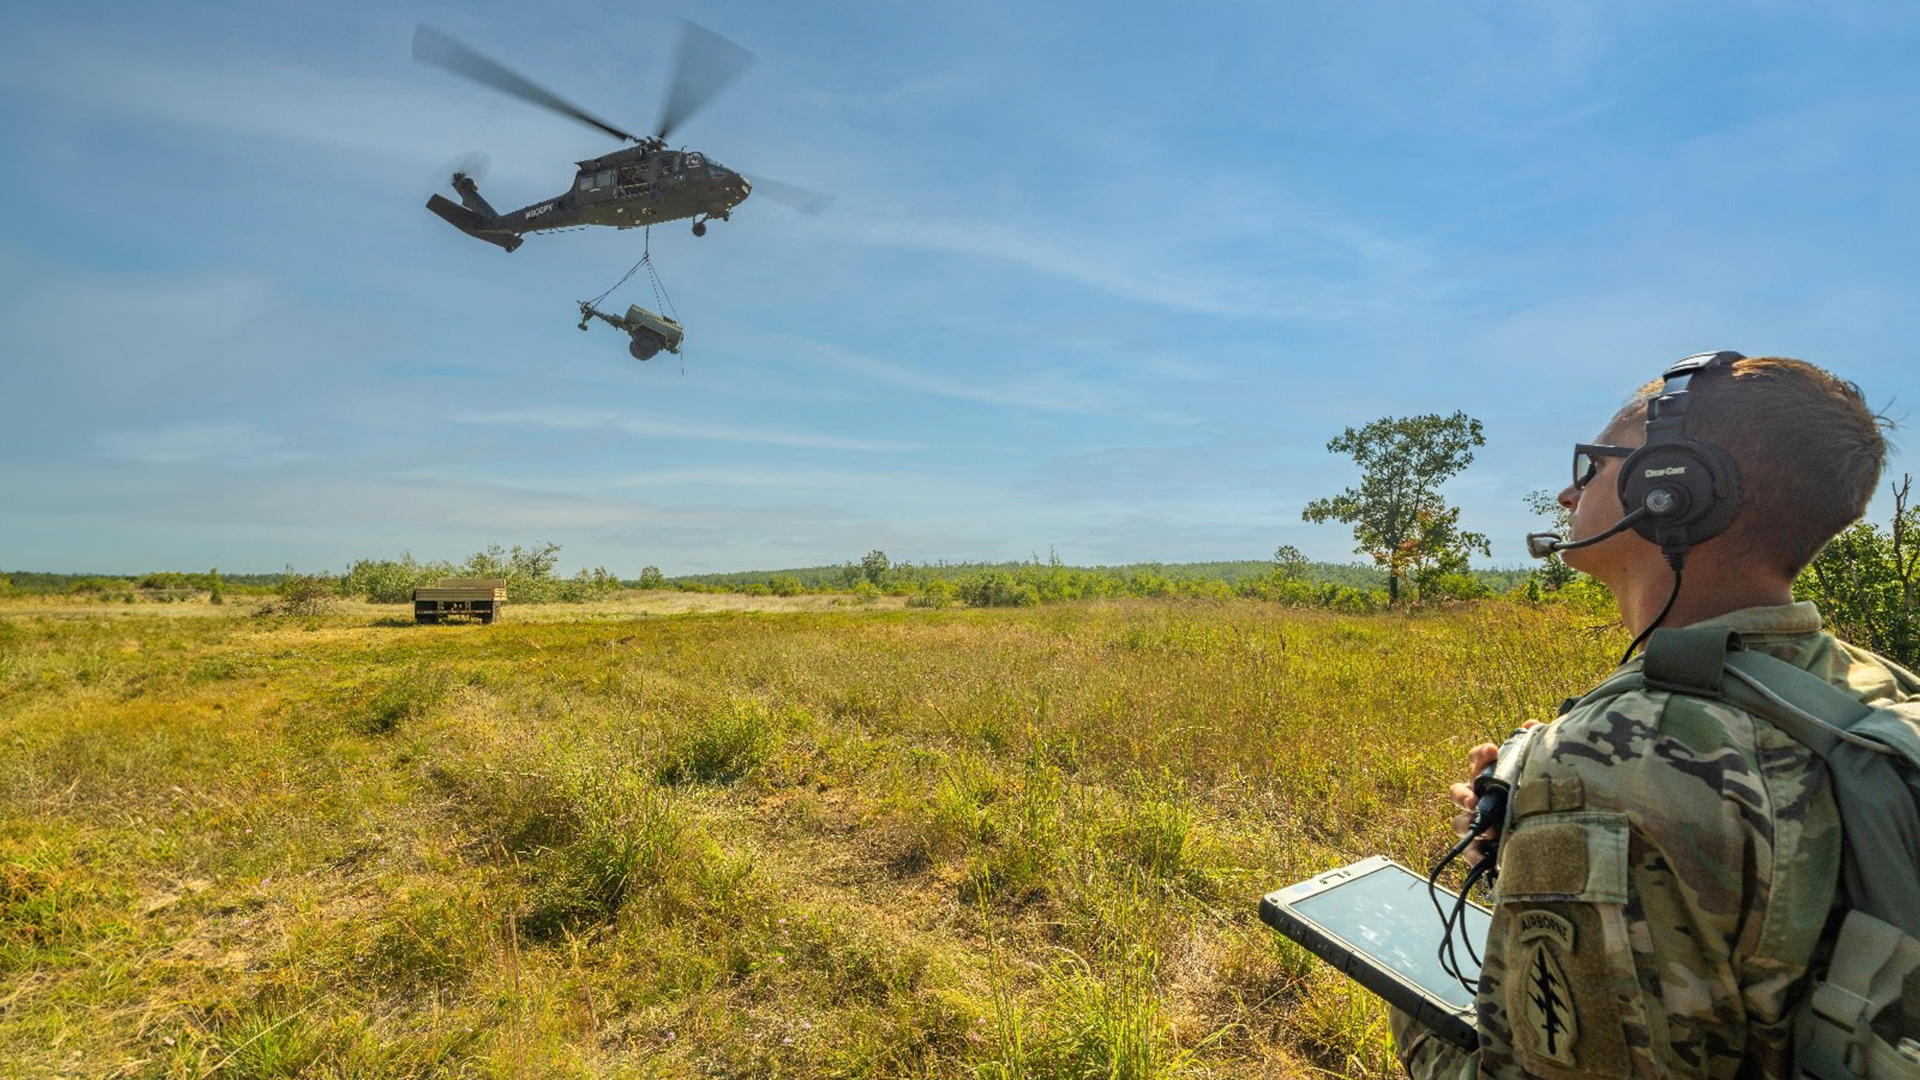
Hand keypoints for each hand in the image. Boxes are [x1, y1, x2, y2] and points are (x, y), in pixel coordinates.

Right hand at [1449, 721, 1540, 866]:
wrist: (1546, 837)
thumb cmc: (1534, 799)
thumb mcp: (1536, 772)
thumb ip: (1533, 747)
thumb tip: (1531, 724)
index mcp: (1488, 777)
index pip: (1476, 760)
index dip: (1481, 754)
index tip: (1492, 749)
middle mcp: (1477, 798)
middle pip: (1457, 793)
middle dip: (1462, 795)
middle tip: (1474, 800)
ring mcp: (1476, 823)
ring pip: (1458, 822)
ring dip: (1468, 824)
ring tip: (1487, 830)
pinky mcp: (1480, 848)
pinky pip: (1468, 851)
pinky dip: (1473, 853)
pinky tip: (1484, 856)